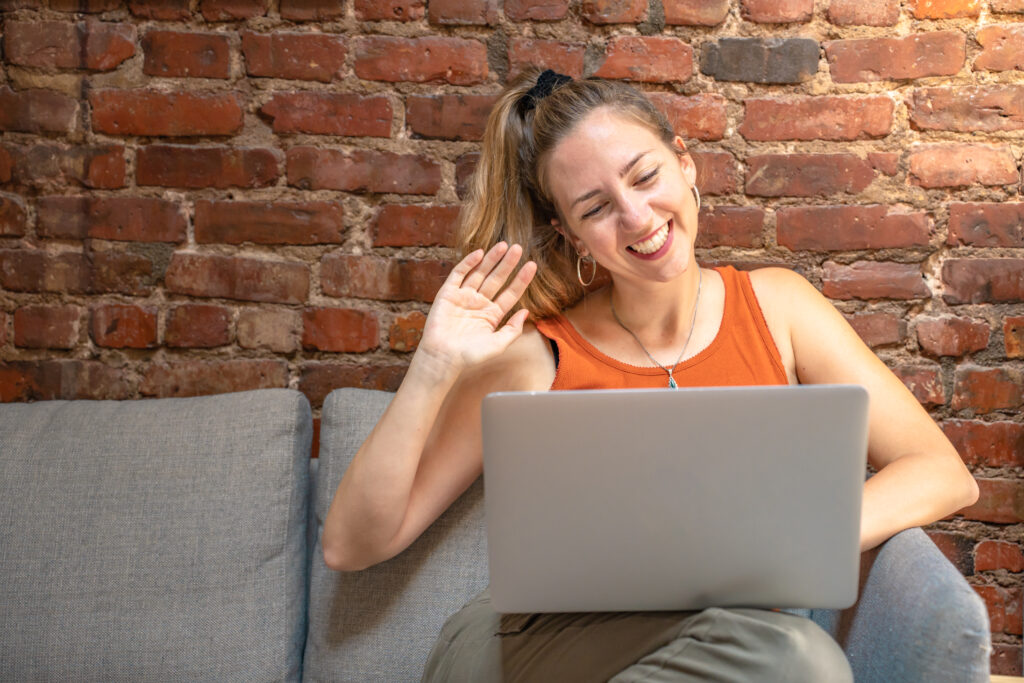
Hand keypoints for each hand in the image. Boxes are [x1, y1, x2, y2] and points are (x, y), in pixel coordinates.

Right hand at [415, 242, 536, 378]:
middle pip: (496, 279)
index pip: (510, 293)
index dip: (521, 279)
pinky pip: (459, 274)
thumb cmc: (470, 356)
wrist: (443, 358)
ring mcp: (463, 297)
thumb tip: (526, 312)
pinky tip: (480, 253)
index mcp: (492, 315)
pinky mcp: (448, 293)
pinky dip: (468, 263)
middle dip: (507, 264)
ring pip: (480, 273)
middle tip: (518, 248)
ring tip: (504, 245)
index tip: (532, 265)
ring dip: (491, 259)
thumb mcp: (498, 344)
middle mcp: (479, 303)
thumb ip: (513, 329)